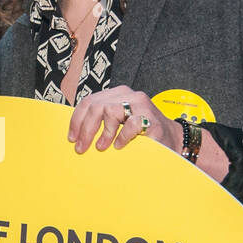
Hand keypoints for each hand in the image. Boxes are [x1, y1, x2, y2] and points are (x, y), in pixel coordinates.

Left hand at [68, 87, 183, 153]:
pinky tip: (119, 146)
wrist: (171, 139)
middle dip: (86, 129)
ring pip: (111, 111)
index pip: (89, 101)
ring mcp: (141, 106)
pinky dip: (122, 137)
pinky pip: (131, 124)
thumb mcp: (118, 123)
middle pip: (97, 106)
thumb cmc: (141, 133)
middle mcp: (129, 96)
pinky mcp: (151, 120)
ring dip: (103, 132)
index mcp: (118, 94)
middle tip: (81, 147)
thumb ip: (101, 121)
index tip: (72, 138)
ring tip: (101, 147)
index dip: (77, 120)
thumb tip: (76, 134)